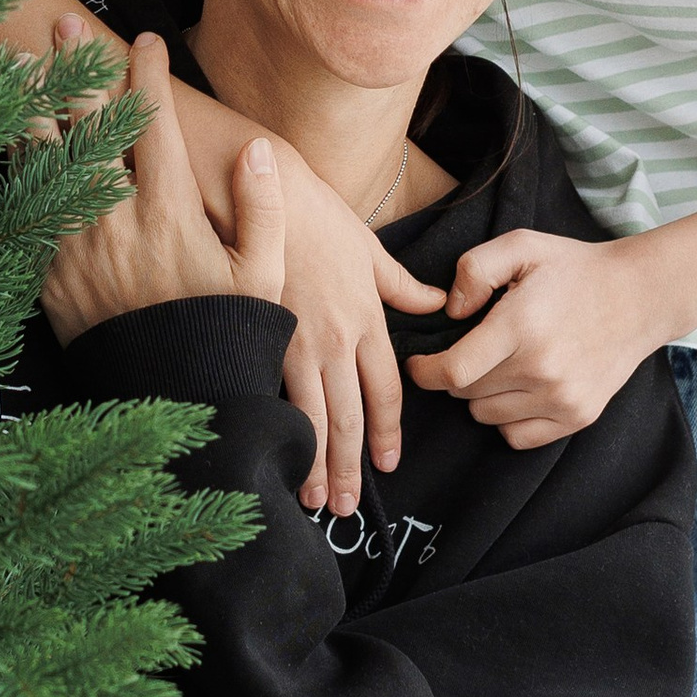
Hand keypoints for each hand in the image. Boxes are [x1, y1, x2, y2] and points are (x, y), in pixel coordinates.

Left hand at [38, 35, 286, 342]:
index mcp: (171, 214)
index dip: (150, 77)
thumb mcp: (265, 275)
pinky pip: (26, 206)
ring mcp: (75, 245)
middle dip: (78, 72)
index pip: (155, 127)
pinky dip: (16, 165)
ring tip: (16, 67)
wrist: (171, 396)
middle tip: (64, 27)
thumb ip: (264, 209)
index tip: (146, 42)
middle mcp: (117, 222)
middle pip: (89, 129)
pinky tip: (9, 137)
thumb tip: (256, 147)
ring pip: (46, 161)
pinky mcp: (48, 272)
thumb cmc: (226, 331)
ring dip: (31, 109)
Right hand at [162, 77, 444, 518]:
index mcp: (367, 317)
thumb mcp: (368, 247)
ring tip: (317, 500)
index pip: (386, 389)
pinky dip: (280, 431)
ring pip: (314, 416)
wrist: (260, 188)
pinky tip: (275, 456)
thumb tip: (437, 301)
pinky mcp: (261, 335)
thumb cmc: (314, 213)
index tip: (389, 462)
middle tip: (352, 507)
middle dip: (353, 464)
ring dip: (317, 462)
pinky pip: (275, 395)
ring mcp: (298, 340)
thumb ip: (401, 285)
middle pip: (351, 415)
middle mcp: (338, 337)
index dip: (387, 430)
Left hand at [407, 229, 676, 449]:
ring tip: (502, 364)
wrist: (640, 296)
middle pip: (465, 394)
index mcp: (521, 326)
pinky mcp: (578, 416)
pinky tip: (519, 388)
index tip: (419, 363)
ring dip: (482, 395)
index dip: (425, 372)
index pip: (452, 372)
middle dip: (457, 373)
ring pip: (486, 416)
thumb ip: (474, 269)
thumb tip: (451, 311)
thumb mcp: (522, 246)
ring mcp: (562, 398)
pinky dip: (508, 418)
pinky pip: (517, 436)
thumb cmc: (575, 269)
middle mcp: (541, 369)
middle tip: (474, 349)